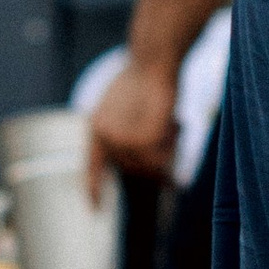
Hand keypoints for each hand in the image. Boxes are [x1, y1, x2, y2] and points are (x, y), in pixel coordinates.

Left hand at [88, 54, 179, 191]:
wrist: (152, 59)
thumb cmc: (144, 77)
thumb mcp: (126, 105)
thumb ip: (127, 131)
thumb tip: (146, 163)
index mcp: (95, 126)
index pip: (93, 165)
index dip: (94, 188)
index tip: (95, 209)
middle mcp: (105, 137)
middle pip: (133, 168)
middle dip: (155, 161)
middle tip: (173, 141)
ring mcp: (122, 140)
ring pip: (149, 165)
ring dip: (167, 149)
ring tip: (174, 126)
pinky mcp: (142, 140)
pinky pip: (163, 158)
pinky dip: (173, 145)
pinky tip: (175, 124)